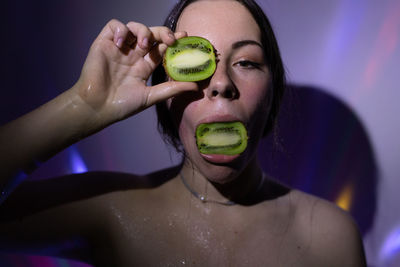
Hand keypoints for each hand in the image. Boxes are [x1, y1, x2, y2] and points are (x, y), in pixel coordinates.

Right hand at [74, 19, 197, 127]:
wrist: (98, 108)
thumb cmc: (122, 105)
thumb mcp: (151, 96)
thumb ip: (172, 89)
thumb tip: (196, 86)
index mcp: (144, 66)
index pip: (161, 48)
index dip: (172, 41)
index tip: (184, 38)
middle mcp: (133, 55)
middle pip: (151, 34)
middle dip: (162, 32)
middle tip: (169, 39)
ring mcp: (119, 48)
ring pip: (134, 26)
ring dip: (142, 31)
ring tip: (143, 44)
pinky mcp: (104, 43)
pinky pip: (113, 25)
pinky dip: (120, 29)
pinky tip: (122, 43)